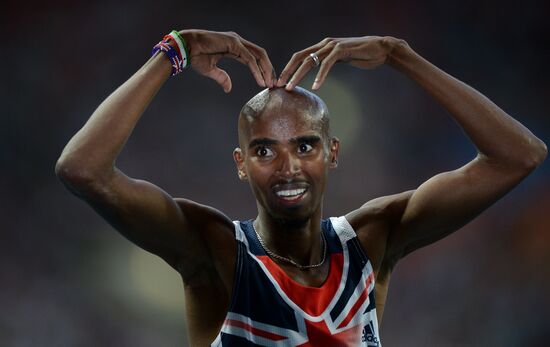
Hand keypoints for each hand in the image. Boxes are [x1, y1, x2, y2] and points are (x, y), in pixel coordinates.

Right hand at [180, 30, 274, 92]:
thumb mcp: (211, 70)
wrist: (186, 47)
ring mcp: (237, 41)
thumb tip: (229, 88)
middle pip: (260, 55)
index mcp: (234, 46)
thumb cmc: (196, 56)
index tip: (267, 82)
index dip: (262, 69)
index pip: (255, 57)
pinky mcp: (234, 44)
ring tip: (269, 84)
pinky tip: (260, 81)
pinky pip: (250, 59)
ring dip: (266, 70)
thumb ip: (222, 78)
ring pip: (259, 56)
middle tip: (273, 84)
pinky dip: (257, 71)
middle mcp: (238, 42)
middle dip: (269, 69)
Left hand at [277, 36, 402, 89]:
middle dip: (287, 72)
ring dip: (298, 75)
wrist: (381, 49)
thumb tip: (318, 73)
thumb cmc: (362, 55)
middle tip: (278, 85)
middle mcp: (324, 44)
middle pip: (300, 57)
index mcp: (322, 46)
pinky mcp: (342, 50)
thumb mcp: (341, 60)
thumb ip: (329, 63)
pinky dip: (320, 75)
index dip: (288, 68)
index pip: (300, 56)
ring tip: (291, 87)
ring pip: (310, 60)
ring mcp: (333, 45)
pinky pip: (327, 64)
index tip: (280, 81)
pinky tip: (315, 86)